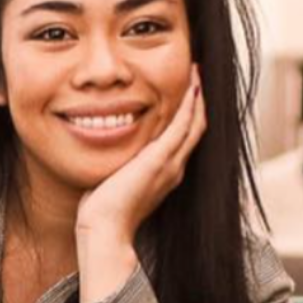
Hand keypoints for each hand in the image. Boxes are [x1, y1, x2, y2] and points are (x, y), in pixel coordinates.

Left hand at [75, 63, 206, 247]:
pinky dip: (190, 105)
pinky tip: (193, 87)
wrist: (106, 228)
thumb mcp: (116, 182)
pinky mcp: (160, 160)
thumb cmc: (104, 211)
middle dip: (198, 102)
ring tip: (198, 74)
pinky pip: (183, 126)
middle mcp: (174, 169)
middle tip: (198, 76)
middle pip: (196, 129)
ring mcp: (170, 165)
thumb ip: (120, 167)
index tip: (187, 93)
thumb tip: (109, 158)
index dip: (189, 115)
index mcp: (164, 174)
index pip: (183, 139)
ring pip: (195, 125)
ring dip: (198, 98)